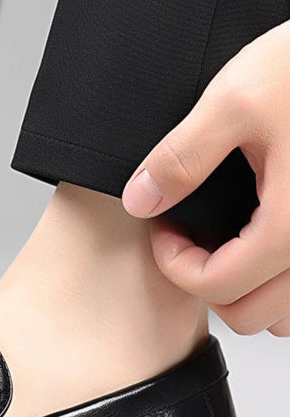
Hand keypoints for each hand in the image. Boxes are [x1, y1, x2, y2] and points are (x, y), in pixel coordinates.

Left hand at [121, 19, 289, 336]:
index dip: (173, 263)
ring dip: (250, 288)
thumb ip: (181, 158)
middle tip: (190, 232)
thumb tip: (141, 201)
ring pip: (288, 310)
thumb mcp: (233, 101)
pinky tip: (261, 230)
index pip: (217, 287)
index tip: (163, 226)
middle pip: (253, 315)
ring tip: (228, 234)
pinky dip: (280, 276)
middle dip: (208, 281)